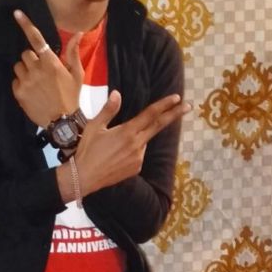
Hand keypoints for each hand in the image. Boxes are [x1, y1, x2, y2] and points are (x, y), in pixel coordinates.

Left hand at [12, 10, 83, 126]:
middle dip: (32, 60)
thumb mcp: (77, 74)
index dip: (26, 24)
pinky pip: (15, 80)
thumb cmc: (71, 96)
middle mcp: (37, 69)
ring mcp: (26, 81)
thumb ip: (73, 52)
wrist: (62, 121)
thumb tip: (78, 32)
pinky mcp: (19, 92)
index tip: (16, 13)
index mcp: (51, 62)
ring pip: (19, 66)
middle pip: (26, 53)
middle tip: (42, 72)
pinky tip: (32, 92)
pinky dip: (21, 84)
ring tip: (37, 83)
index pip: (36, 39)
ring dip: (25, 71)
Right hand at [56, 91, 190, 201]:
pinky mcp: (136, 168)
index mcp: (127, 132)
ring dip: (137, 138)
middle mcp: (136, 145)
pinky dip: (132, 151)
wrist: (83, 178)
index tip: (177, 98)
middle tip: (188, 107)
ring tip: (114, 146)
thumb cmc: (87, 150)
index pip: (150, 114)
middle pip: (159, 126)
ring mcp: (138, 158)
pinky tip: (116, 156)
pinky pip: (138, 155)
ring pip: (144, 141)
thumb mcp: (94, 127)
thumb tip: (117, 94)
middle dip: (174, 115)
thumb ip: (109, 110)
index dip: (165, 105)